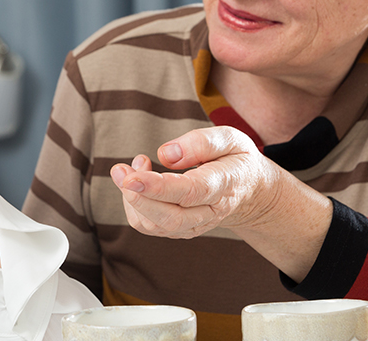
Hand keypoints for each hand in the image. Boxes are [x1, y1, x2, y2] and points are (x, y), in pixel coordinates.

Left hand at [110, 126, 331, 280]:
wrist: (247, 189)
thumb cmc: (235, 159)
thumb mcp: (230, 138)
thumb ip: (201, 142)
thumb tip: (166, 155)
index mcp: (225, 184)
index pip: (191, 191)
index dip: (159, 188)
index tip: (132, 178)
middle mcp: (211, 211)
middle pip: (171, 218)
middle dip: (139, 198)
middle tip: (119, 171)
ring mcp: (195, 224)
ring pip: (156, 226)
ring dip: (131, 200)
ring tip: (127, 168)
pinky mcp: (180, 229)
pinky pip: (149, 226)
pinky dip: (134, 205)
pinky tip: (136, 180)